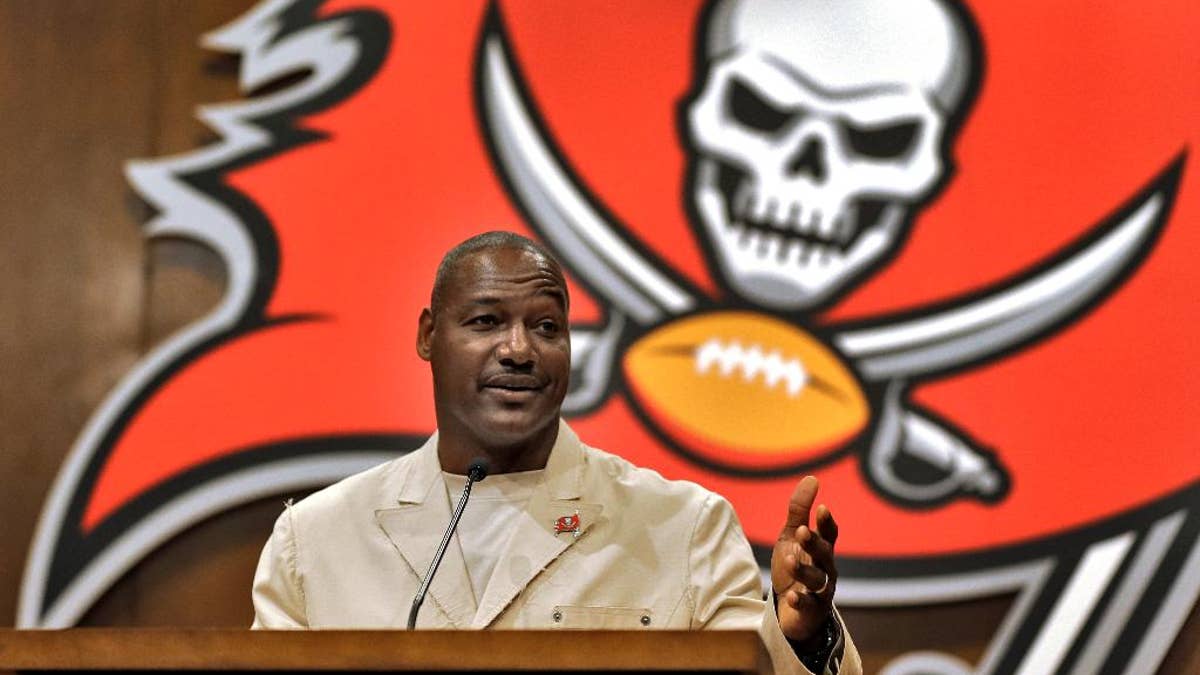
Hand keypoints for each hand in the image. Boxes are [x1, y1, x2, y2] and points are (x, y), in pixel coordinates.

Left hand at [771, 475, 838, 643]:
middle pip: (825, 555)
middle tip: (802, 531)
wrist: (789, 608)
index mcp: (821, 549)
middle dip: (814, 543)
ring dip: (804, 570)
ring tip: (791, 561)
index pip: (830, 534)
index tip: (822, 508)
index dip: (827, 522)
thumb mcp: (791, 537)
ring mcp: (821, 591)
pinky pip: (809, 606)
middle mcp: (826, 569)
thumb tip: (812, 478)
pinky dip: (800, 600)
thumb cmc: (794, 566)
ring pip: (818, 580)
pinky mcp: (812, 611)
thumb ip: (799, 510)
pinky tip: (791, 596)